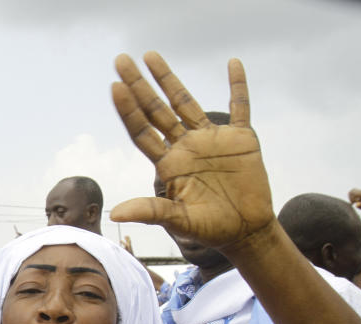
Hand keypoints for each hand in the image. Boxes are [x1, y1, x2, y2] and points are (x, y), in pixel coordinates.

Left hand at [109, 52, 273, 253]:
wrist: (245, 231)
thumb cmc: (210, 229)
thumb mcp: (179, 221)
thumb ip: (151, 211)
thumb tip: (115, 214)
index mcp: (168, 163)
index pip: (142, 131)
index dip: (128, 110)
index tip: (115, 87)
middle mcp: (184, 146)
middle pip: (156, 110)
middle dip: (138, 85)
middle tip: (121, 60)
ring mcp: (210, 140)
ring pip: (186, 102)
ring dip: (169, 79)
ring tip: (151, 55)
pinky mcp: (240, 139)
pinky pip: (240, 106)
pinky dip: (239, 85)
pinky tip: (233, 63)